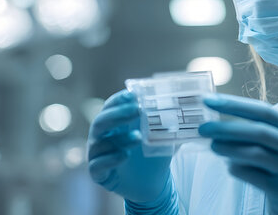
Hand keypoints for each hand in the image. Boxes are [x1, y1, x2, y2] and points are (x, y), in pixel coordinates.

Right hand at [87, 89, 172, 203]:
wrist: (153, 182)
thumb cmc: (153, 153)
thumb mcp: (162, 135)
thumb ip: (167, 121)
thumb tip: (180, 104)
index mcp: (114, 123)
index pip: (111, 106)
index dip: (119, 100)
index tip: (133, 95)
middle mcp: (102, 136)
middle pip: (101, 122)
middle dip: (118, 114)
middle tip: (137, 110)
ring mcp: (98, 155)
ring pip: (99, 143)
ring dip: (120, 138)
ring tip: (139, 137)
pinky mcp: (99, 174)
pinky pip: (97, 166)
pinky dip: (110, 159)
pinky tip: (124, 156)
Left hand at [198, 93, 277, 214]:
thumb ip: (257, 131)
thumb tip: (218, 119)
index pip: (264, 111)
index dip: (235, 104)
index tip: (209, 101)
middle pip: (260, 131)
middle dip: (227, 128)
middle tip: (203, 128)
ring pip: (255, 154)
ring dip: (228, 148)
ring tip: (213, 146)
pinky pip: (252, 175)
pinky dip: (236, 168)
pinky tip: (229, 166)